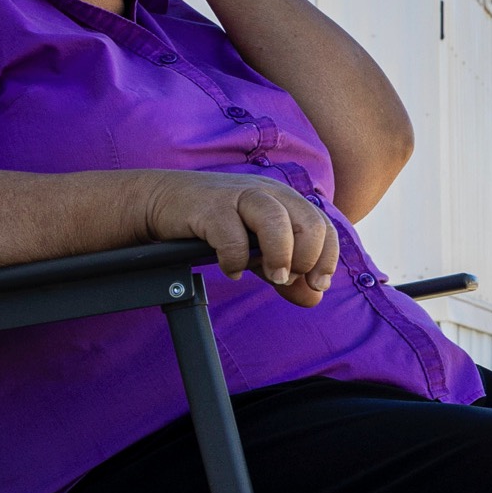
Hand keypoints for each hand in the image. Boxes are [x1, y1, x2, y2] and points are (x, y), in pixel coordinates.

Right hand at [139, 170, 337, 307]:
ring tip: (273, 277)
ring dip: (280, 256)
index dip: (327, 258)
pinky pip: (231, 236)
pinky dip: (235, 260)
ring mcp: (239, 197)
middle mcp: (268, 193)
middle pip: (308, 222)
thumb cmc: (217, 223)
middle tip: (288, 279)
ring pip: (276, 221)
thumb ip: (287, 273)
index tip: (317, 284)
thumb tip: (314, 298)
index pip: (324, 226)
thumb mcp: (258, 250)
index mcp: (286, 200)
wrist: (164, 200)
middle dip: (306, 258)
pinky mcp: (210, 207)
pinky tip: (231, 270)